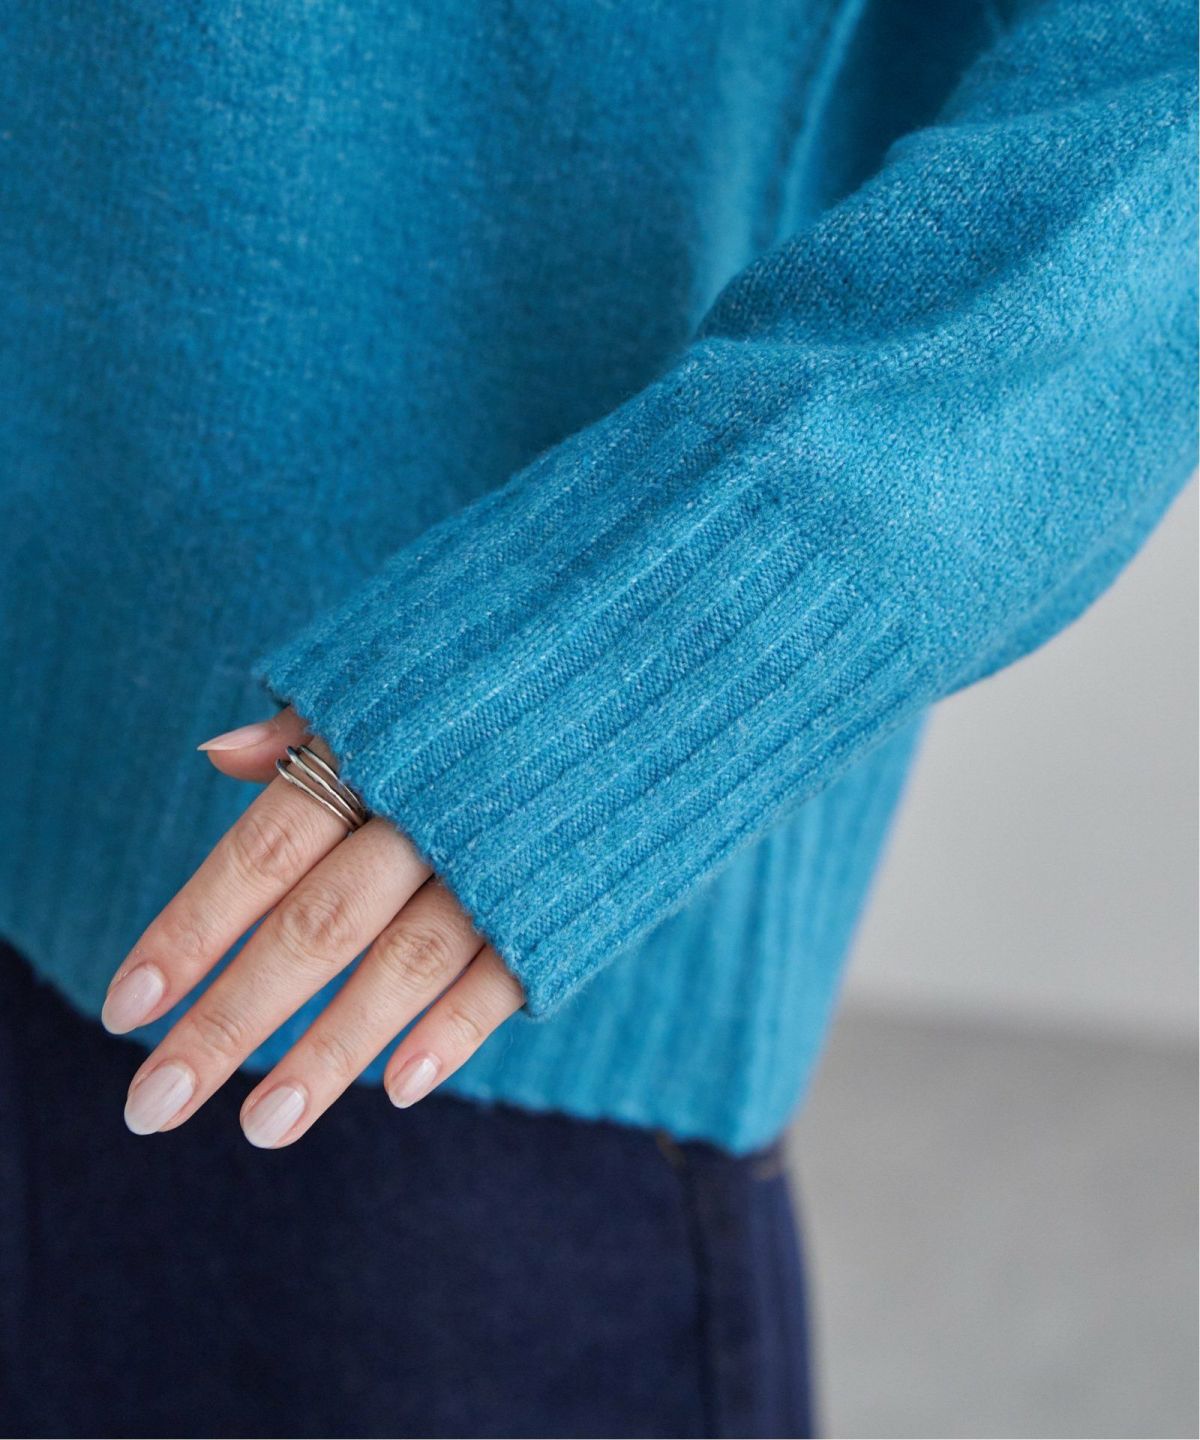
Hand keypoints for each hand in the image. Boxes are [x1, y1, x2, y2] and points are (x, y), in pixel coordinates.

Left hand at [102, 708, 523, 1146]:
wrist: (654, 664)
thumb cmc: (503, 675)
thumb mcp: (402, 671)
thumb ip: (313, 724)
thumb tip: (216, 755)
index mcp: (380, 748)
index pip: (263, 852)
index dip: (191, 929)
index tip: (125, 1007)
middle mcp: (433, 809)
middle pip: (317, 927)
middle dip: (232, 1019)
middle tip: (152, 1105)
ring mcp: (504, 859)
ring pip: (405, 965)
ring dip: (331, 1051)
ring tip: (263, 1127)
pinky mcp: (566, 897)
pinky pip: (507, 973)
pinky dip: (455, 1031)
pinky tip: (399, 1090)